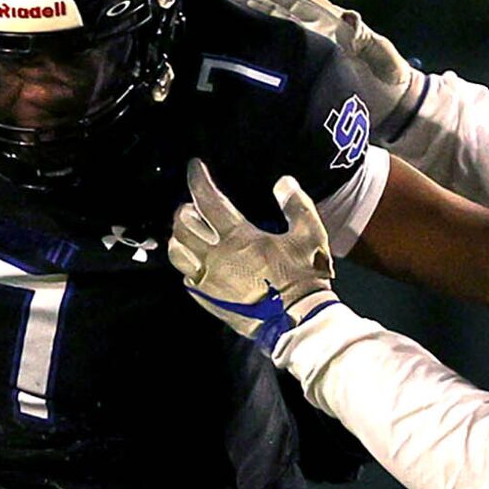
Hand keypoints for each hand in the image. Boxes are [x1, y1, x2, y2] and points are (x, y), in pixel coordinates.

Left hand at [168, 160, 338, 357]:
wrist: (298, 321)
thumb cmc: (305, 277)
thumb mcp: (310, 235)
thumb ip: (296, 205)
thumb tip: (283, 182)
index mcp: (239, 237)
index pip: (208, 200)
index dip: (198, 180)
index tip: (195, 167)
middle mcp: (217, 257)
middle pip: (183, 225)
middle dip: (184, 210)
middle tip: (193, 206)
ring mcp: (210, 281)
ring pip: (177, 253)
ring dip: (179, 237)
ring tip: (190, 233)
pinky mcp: (209, 301)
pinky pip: (187, 279)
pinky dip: (188, 266)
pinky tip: (198, 263)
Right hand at [214, 0, 424, 137]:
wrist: (395, 112)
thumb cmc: (390, 82)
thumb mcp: (382, 58)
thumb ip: (366, 40)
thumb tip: (348, 17)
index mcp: (331, 25)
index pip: (296, 0)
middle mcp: (317, 34)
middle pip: (277, 10)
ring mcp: (311, 52)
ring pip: (273, 28)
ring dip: (249, 17)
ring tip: (222, 6)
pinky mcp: (307, 72)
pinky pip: (278, 54)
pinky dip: (259, 46)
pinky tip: (240, 47)